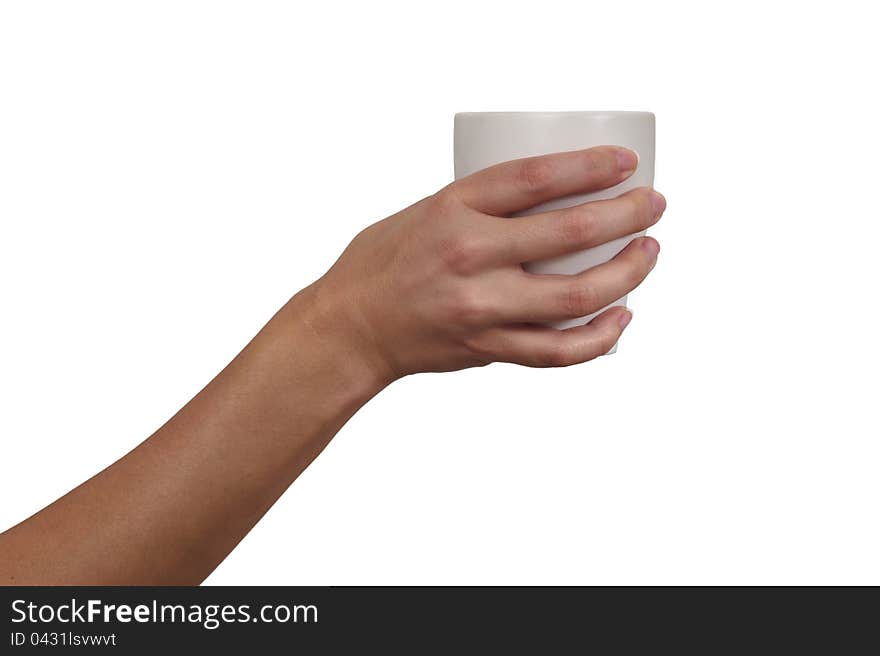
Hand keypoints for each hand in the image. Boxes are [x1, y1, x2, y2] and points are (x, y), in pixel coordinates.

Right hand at [306, 146, 665, 381]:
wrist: (349, 328)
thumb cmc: (382, 263)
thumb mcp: (425, 210)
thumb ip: (482, 206)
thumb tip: (552, 200)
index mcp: (452, 210)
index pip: (537, 177)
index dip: (592, 166)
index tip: (627, 162)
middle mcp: (470, 257)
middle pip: (571, 232)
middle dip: (628, 214)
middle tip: (654, 205)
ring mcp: (481, 308)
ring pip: (576, 297)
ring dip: (627, 274)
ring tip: (649, 254)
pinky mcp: (487, 348)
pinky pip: (557, 351)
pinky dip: (598, 338)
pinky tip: (622, 318)